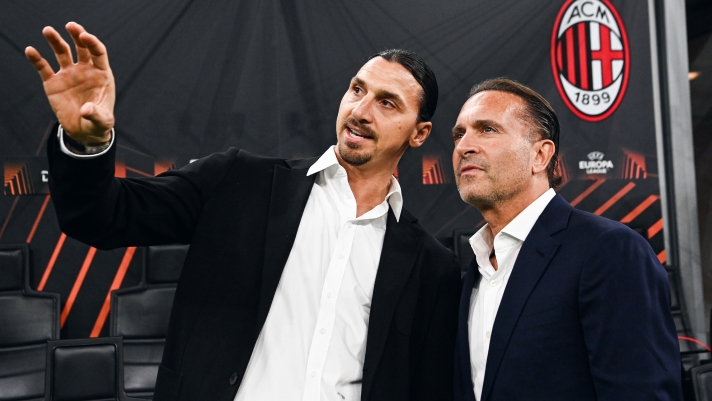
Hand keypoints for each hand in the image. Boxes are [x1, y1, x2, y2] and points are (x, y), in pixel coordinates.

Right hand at [25, 22, 114, 144]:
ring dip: (55, 40)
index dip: (92, 43)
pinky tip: (30, 50)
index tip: (84, 36)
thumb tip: (86, 110)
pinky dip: (37, 59)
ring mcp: (69, 75)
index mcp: (101, 74)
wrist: (84, 131)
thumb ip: (96, 114)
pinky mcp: (54, 83)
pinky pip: (44, 68)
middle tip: (71, 26)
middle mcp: (85, 70)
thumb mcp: (102, 121)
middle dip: (77, 35)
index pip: (98, 53)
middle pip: (81, 47)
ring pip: (62, 52)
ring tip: (48, 30)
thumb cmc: (98, 123)